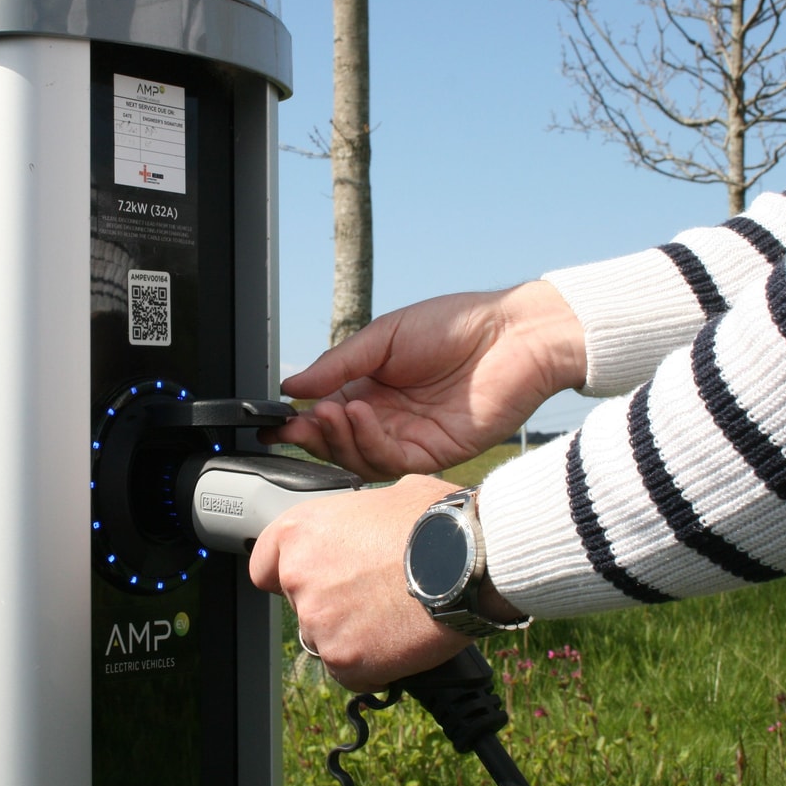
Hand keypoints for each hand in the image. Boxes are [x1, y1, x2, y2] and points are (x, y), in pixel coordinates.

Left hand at [249, 475, 474, 691]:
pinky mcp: (344, 658)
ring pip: (325, 640)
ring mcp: (317, 620)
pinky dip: (374, 665)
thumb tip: (373, 521)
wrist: (469, 560)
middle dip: (332, 605)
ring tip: (394, 617)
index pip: (264, 565)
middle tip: (373, 597)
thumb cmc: (436, 521)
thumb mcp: (388, 496)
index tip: (311, 581)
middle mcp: (298, 575)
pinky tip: (401, 642)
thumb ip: (358, 518)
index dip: (289, 575)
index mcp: (300, 530)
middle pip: (300, 605)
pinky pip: (351, 672)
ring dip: (353, 636)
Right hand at [264, 282, 584, 480]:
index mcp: (372, 387)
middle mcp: (389, 417)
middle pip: (338, 443)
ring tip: (330, 413)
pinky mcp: (434, 453)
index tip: (274, 423)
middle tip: (298, 423)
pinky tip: (361, 414)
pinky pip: (391, 460)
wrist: (511, 334)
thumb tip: (292, 384)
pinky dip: (368, 442)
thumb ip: (338, 364)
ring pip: (359, 458)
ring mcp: (411, 437)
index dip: (300, 422)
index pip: (327, 415)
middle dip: (313, 435)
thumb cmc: (455, 325)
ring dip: (338, 439)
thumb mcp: (383, 335)